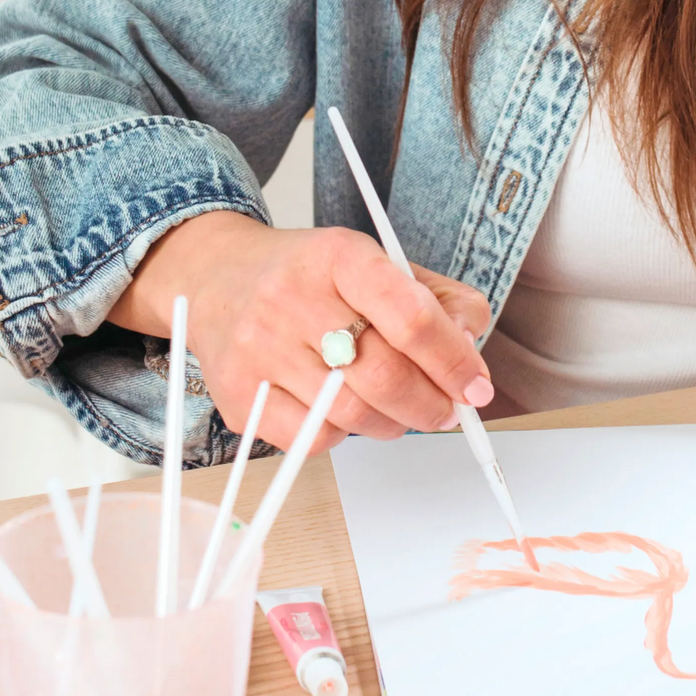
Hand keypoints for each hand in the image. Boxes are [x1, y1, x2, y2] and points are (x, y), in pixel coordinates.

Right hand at [115, 211, 492, 457]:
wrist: (218, 276)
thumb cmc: (310, 277)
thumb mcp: (378, 264)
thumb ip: (438, 300)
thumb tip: (469, 348)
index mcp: (339, 256)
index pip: (411, 316)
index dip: (454, 361)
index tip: (476, 387)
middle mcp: (292, 297)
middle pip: (385, 374)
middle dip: (432, 404)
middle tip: (447, 411)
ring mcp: (259, 348)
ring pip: (352, 414)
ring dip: (394, 424)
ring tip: (400, 411)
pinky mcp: (238, 394)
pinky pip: (312, 439)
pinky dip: (343, 435)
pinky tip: (343, 412)